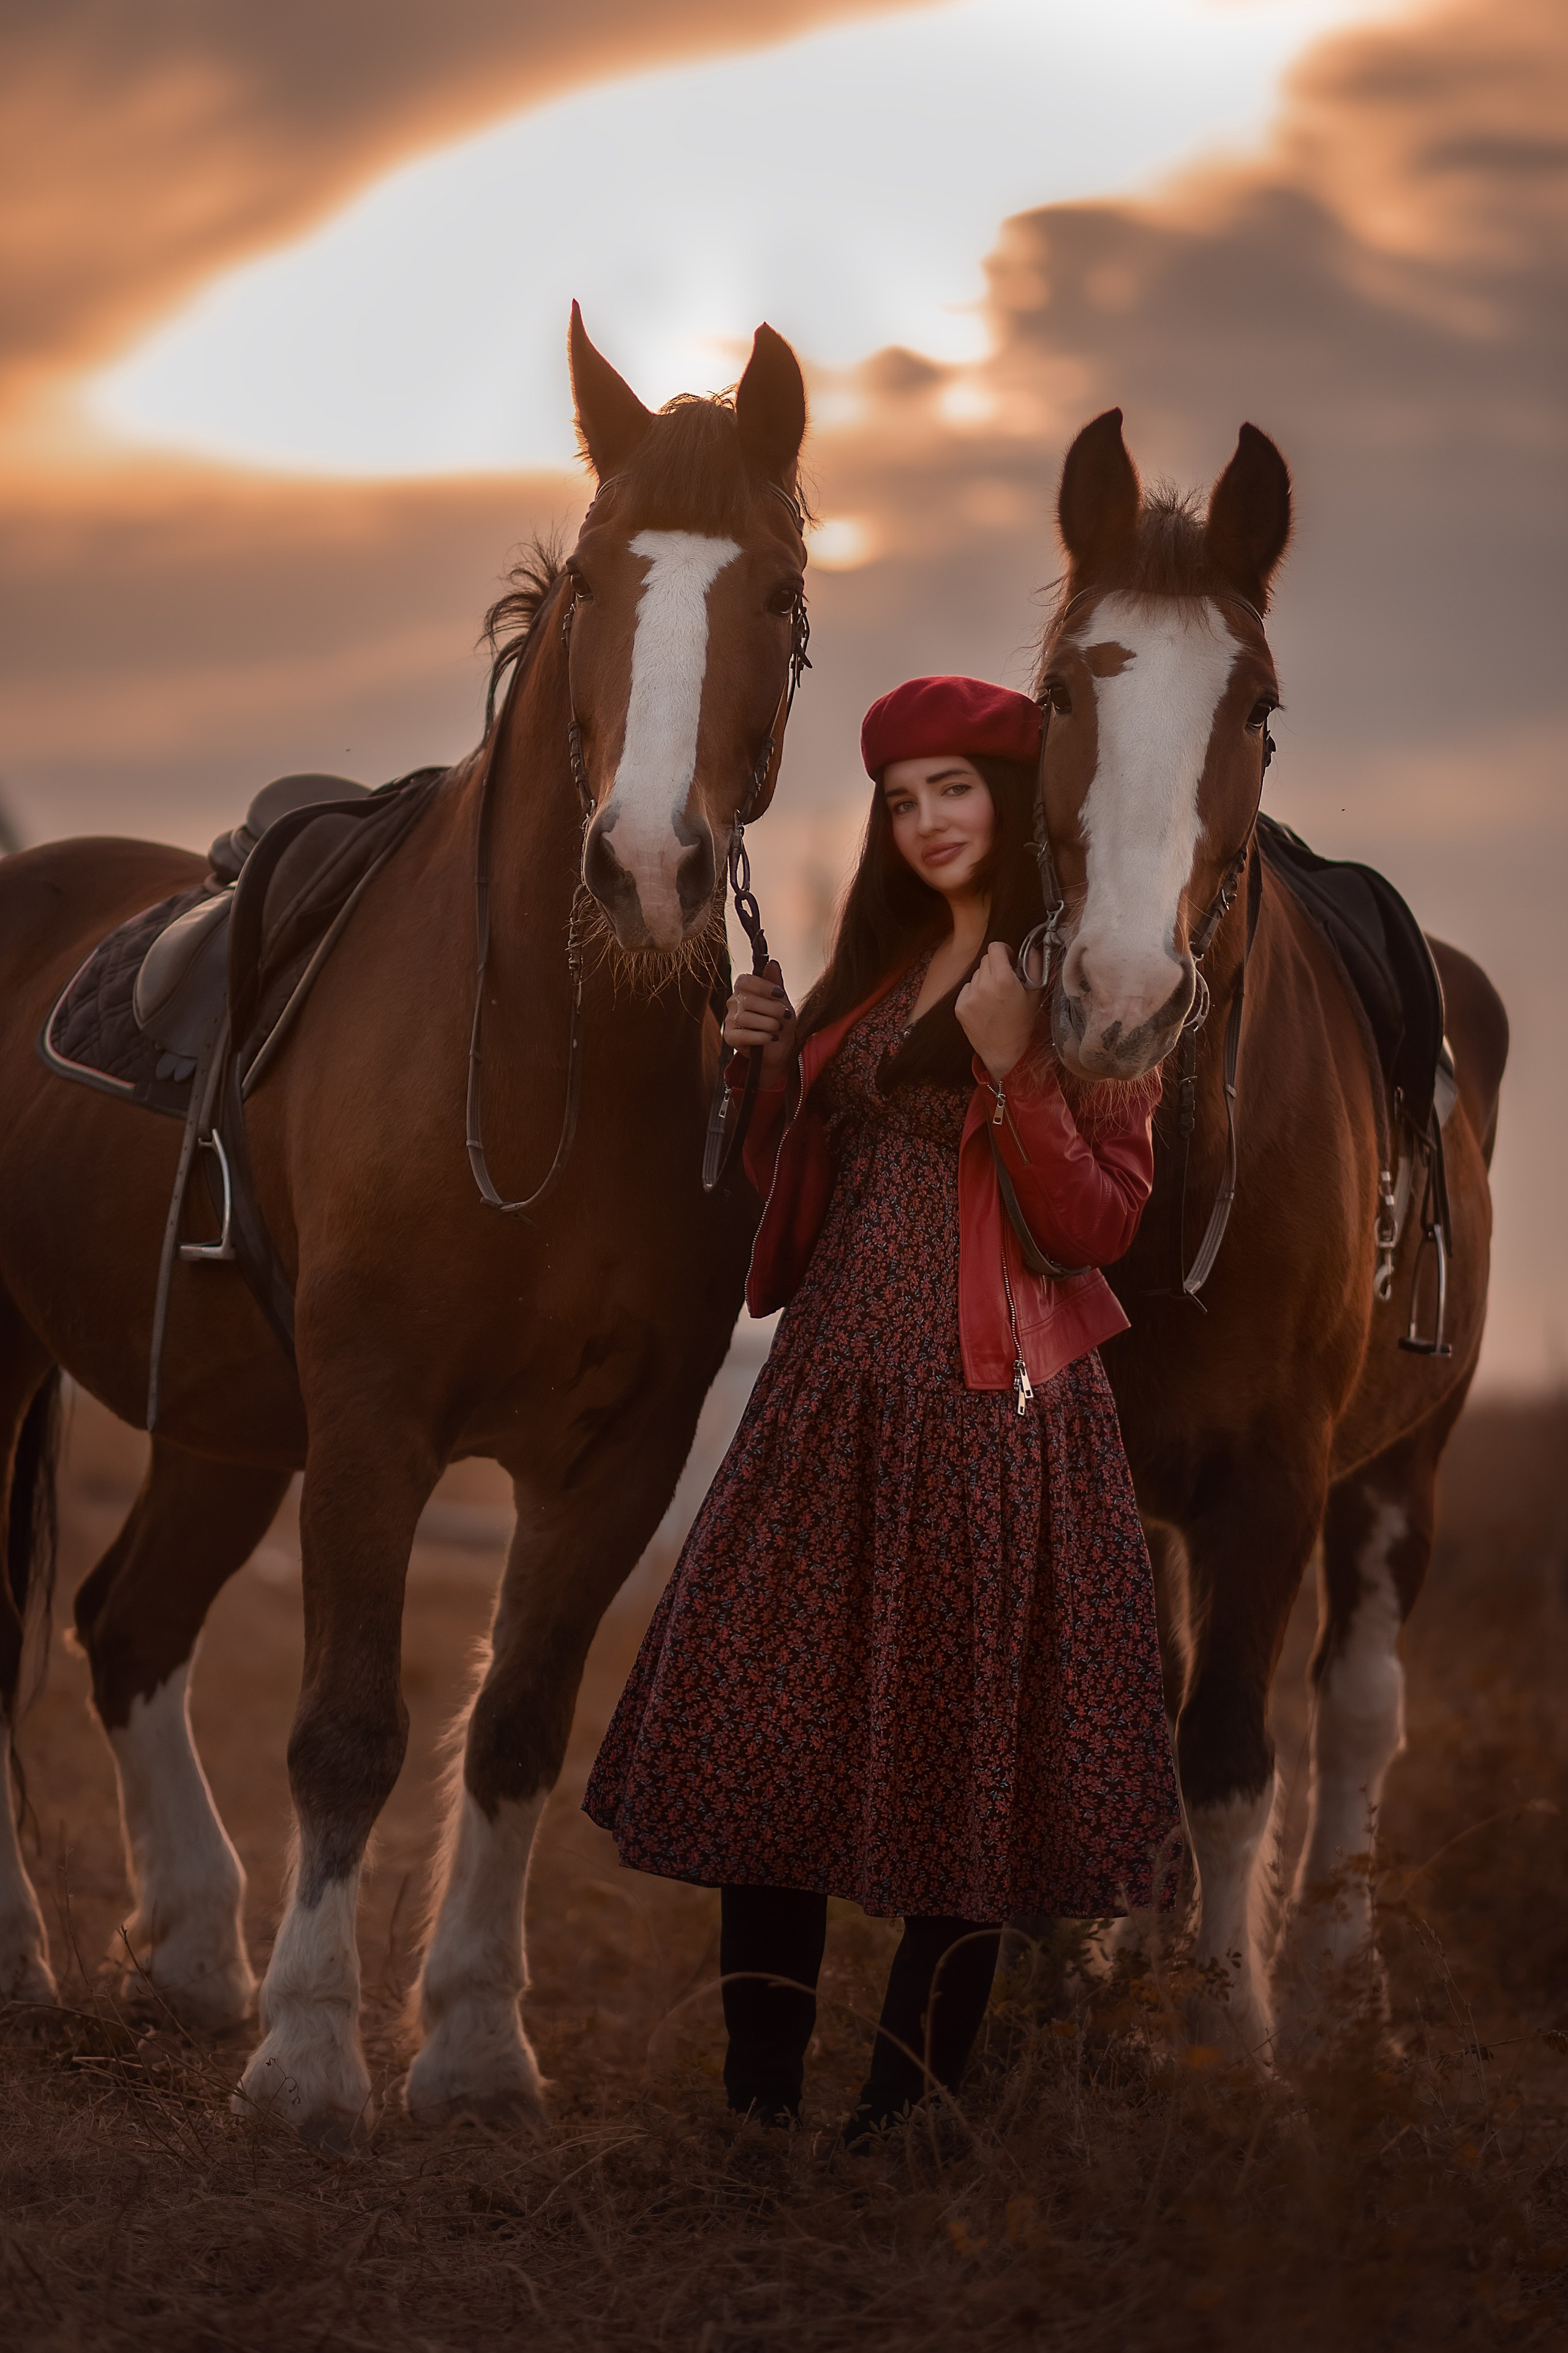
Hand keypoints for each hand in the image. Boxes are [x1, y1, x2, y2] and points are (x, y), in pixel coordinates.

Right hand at [722, 959, 796, 1081]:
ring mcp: (730, 1020)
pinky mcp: (730, 1037)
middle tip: (786, 1015)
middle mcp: (733, 1002)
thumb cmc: (780, 1021)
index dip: (762, 986)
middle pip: (748, 1000)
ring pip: (746, 1017)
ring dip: (768, 1023)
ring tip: (778, 1028)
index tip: (780, 994)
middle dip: (771, 1008)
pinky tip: (771, 1038)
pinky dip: (760, 1036)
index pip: (745, 981)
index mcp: (744, 989)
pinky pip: (743, 1034)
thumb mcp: (782, 1001)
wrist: (780, 1048)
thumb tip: (772, 963)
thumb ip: (776, 982)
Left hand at [956, 940, 1038, 1081]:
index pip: (995, 948)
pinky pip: (967, 988)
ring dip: (985, 980)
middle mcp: (983, 986)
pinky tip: (986, 1006)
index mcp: (1004, 980)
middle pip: (985, 960)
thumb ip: (1034, 966)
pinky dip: (975, 993)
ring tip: (995, 997)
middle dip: (996, 966)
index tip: (1008, 959)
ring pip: (975, 974)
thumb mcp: (1035, 994)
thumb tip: (1030, 949)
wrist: (1007, 1052)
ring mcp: (969, 997)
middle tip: (1005, 981)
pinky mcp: (960, 1007)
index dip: (1004, 951)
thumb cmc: (1023, 1025)